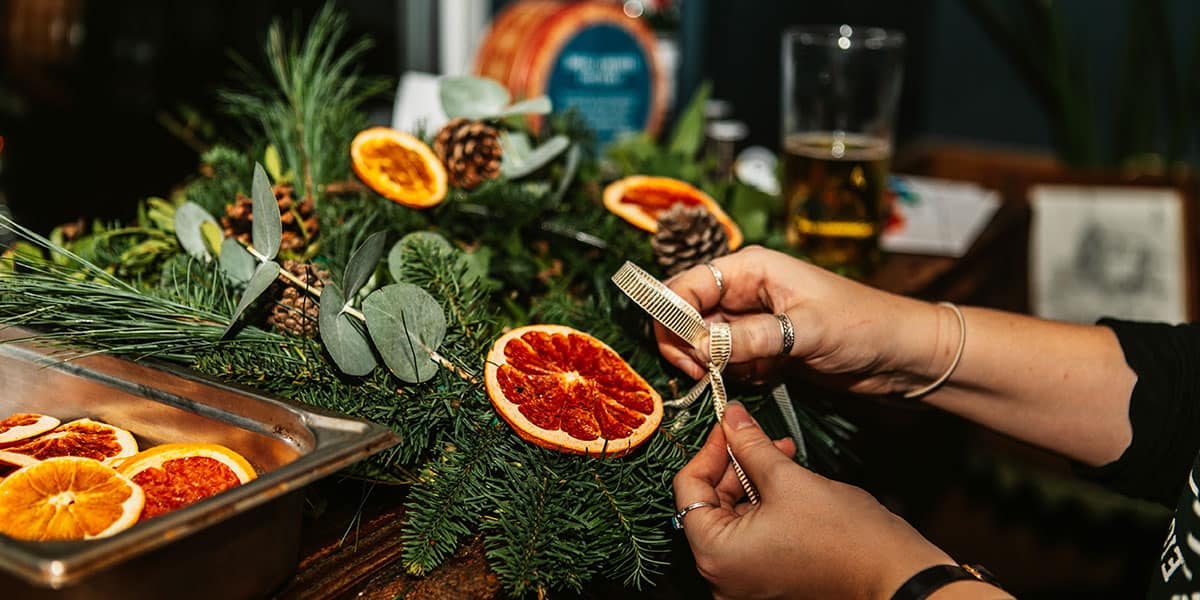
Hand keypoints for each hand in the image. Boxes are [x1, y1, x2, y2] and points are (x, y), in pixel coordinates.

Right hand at [656, 246, 952, 394]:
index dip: (673, 315)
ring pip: (701, 341)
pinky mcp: (760, 347)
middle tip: (701, 372)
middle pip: (685, 313)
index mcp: (750, 268)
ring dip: (707, 364)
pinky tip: (760, 379)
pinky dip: (731, 375)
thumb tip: (700, 345)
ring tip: (733, 378)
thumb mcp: (806, 331)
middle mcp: (744, 290)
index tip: (683, 350)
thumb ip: (751, 338)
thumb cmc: (863, 326)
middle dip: (684, 344)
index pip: (686, 284)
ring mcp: (750, 320)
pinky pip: (725, 361)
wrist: (901, 354)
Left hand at [673, 402, 957, 598]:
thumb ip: (750, 445)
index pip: (688, 489)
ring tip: (782, 453)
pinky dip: (764, 505)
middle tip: (758, 435)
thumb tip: (731, 416)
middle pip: (709, 504)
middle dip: (735, 464)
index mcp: (715, 554)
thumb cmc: (844, 536)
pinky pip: (752, 535)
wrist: (896, 577)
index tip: (729, 426)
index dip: (709, 450)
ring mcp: (743, 583)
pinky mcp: (766, 582)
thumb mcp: (787, 479)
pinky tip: (788, 477)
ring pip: (733, 516)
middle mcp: (721, 576)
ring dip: (753, 480)